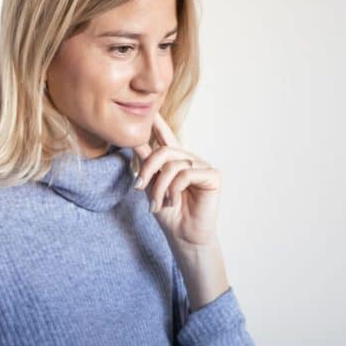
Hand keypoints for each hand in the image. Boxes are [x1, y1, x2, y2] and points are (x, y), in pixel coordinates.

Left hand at [132, 111, 220, 248]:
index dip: (158, 123)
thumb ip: (146, 163)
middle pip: (164, 151)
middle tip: (139, 187)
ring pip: (173, 164)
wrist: (183, 237)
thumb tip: (133, 139)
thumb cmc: (169, 215)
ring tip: (158, 204)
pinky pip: (187, 173)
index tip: (149, 108)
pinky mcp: (213, 176)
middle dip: (148, 169)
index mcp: (176, 162)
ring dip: (159, 186)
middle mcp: (190, 160)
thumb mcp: (151, 186)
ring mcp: (203, 167)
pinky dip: (174, 189)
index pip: (166, 137)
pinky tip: (173, 201)